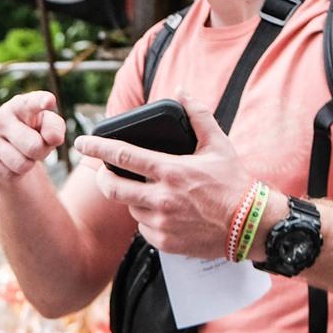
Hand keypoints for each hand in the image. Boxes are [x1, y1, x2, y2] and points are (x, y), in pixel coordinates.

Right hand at [0, 91, 65, 186]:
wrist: (7, 153)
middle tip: (35, 147)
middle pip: (34, 146)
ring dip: (28, 164)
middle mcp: (0, 116)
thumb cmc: (33, 134)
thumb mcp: (48, 128)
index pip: (31, 103)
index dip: (41, 102)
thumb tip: (52, 138)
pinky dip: (14, 174)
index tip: (49, 101)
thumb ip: (55, 127)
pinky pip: (9, 175)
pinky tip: (8, 163)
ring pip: (22, 164)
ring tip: (22, 154)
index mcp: (20, 105)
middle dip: (41, 152)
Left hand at [75, 104, 251, 258]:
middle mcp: (161, 198)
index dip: (97, 147)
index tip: (82, 143)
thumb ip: (198, 115)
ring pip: (129, 207)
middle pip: (112, 188)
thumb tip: (181, 90)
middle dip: (102, 178)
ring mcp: (161, 223)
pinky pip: (143, 228)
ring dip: (132, 198)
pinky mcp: (164, 242)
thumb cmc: (234, 183)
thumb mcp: (219, 144)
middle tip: (103, 172)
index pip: (122, 156)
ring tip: (149, 191)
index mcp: (170, 171)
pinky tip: (162, 212)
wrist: (250, 225)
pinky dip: (147, 218)